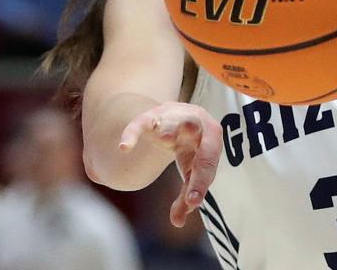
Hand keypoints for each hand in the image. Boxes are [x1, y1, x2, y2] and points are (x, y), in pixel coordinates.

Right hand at [119, 102, 222, 226]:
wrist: (174, 114)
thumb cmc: (188, 148)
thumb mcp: (190, 169)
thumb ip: (186, 195)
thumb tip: (178, 222)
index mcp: (211, 139)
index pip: (209, 162)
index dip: (201, 183)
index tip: (192, 202)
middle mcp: (197, 125)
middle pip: (205, 138)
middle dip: (201, 156)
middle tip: (189, 177)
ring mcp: (175, 118)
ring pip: (176, 122)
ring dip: (172, 128)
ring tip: (166, 138)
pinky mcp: (152, 116)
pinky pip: (142, 123)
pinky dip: (132, 133)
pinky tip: (124, 147)